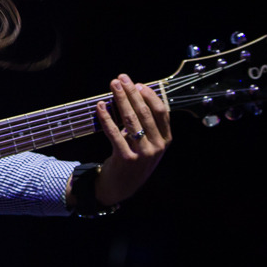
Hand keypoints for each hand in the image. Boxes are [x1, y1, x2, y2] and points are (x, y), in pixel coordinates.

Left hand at [94, 74, 171, 205]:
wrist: (121, 187)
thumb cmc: (133, 159)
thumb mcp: (147, 143)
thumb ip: (145, 124)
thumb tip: (132, 94)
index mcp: (166, 140)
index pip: (161, 112)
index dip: (149, 95)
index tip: (137, 83)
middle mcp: (157, 146)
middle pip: (144, 113)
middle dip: (131, 92)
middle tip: (121, 79)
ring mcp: (142, 153)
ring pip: (130, 120)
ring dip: (120, 99)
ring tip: (112, 85)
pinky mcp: (126, 158)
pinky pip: (114, 133)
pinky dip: (106, 117)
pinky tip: (100, 106)